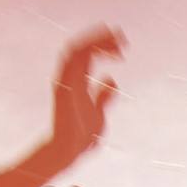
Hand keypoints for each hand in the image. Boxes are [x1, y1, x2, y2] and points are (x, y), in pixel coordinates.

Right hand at [51, 27, 123, 158]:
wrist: (69, 150)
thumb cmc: (81, 135)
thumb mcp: (98, 112)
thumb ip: (103, 96)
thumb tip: (111, 80)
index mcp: (78, 81)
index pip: (88, 54)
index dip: (104, 46)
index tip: (122, 46)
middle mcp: (70, 78)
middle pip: (83, 48)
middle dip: (101, 37)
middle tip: (121, 35)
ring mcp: (65, 82)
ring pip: (77, 50)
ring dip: (95, 41)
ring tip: (114, 37)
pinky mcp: (64, 88)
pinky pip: (71, 63)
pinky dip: (85, 52)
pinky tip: (102, 49)